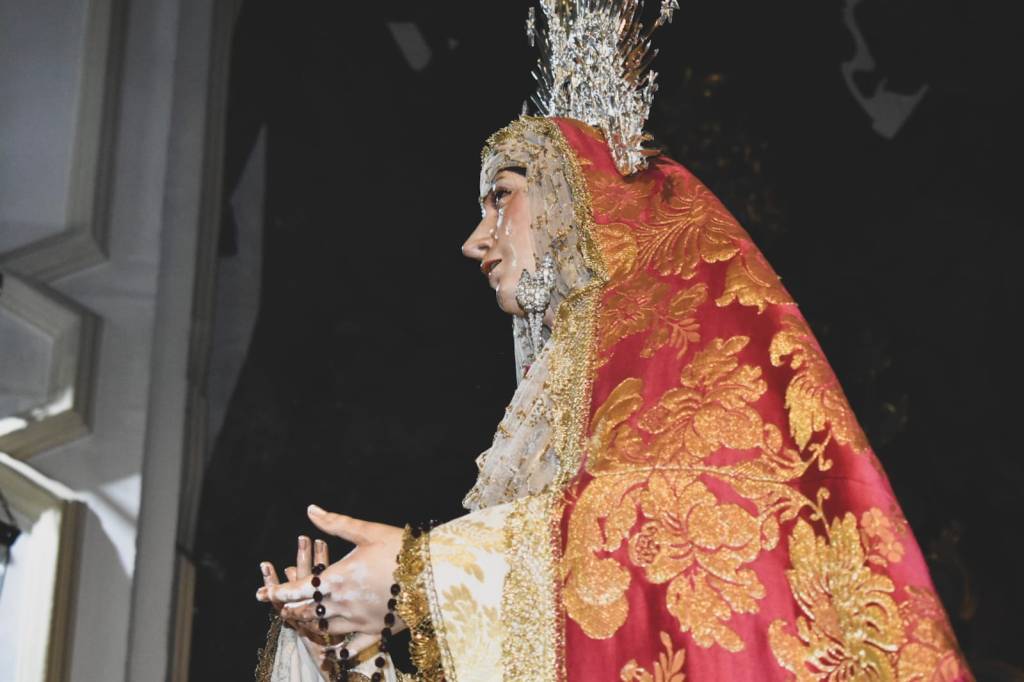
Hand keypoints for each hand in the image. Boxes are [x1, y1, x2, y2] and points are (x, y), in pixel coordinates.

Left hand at [257, 506, 404, 643]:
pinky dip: (338, 651)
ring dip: (309, 625)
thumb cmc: (402, 549)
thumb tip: (310, 509)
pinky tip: (331, 653)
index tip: (262, 593)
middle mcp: (343, 603)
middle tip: (276, 609)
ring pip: (324, 628)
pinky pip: (351, 648)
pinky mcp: (376, 631)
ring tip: (299, 621)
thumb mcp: (367, 532)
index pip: (299, 587)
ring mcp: (359, 621)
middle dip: (289, 609)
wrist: (436, 574)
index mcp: (338, 577)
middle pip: (307, 611)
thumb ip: (336, 523)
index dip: (278, 590)